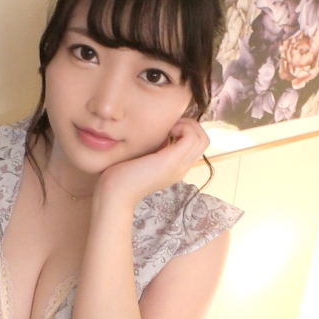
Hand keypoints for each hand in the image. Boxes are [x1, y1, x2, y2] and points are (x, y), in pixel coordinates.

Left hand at [95, 118, 209, 208]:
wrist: (114, 193)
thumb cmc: (121, 175)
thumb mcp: (143, 158)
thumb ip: (155, 148)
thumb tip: (161, 134)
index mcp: (176, 168)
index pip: (197, 145)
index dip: (187, 129)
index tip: (168, 127)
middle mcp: (182, 168)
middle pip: (204, 140)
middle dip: (190, 125)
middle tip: (171, 125)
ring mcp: (179, 166)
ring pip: (202, 138)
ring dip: (188, 125)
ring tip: (170, 128)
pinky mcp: (172, 162)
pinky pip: (192, 138)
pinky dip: (183, 127)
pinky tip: (166, 131)